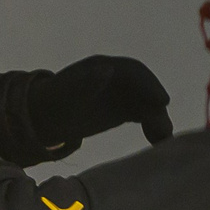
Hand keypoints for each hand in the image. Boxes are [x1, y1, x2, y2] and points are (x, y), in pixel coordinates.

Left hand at [24, 55, 173, 151]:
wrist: (45, 117)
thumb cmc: (52, 102)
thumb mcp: (65, 93)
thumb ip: (86, 82)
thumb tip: (108, 68)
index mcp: (102, 66)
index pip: (133, 71)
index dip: (149, 85)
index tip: (162, 102)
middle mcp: (117, 77)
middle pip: (144, 88)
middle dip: (156, 107)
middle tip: (164, 129)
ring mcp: (123, 93)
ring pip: (148, 104)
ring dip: (158, 120)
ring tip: (163, 140)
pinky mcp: (126, 110)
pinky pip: (145, 117)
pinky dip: (153, 128)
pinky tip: (159, 142)